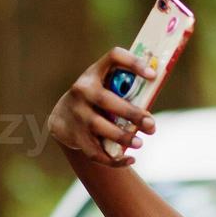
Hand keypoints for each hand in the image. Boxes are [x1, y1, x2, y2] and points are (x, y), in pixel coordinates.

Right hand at [47, 46, 158, 167]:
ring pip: (101, 127)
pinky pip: (96, 151)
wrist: (62, 118)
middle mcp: (82, 90)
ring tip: (140, 143)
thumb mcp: (104, 88)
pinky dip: (114, 159)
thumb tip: (151, 115)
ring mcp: (77, 113)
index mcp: (94, 73)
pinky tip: (130, 159)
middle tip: (151, 125)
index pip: (114, 58)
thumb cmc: (95, 102)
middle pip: (107, 100)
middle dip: (132, 114)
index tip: (153, 75)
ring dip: (123, 137)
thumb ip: (124, 93)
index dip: (133, 63)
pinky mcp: (75, 135)